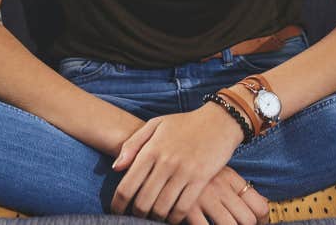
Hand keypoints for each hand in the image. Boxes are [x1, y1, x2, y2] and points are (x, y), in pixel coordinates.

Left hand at [109, 104, 245, 221]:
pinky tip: (171, 217)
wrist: (219, 120)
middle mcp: (165, 162)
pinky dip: (174, 217)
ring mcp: (184, 172)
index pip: (127, 187)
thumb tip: (116, 168)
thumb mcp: (155, 125)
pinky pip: (183, 207)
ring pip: (162, 208)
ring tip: (152, 218)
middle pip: (142, 202)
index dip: (118, 205)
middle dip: (136, 214)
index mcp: (150, 150)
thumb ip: (132, 145)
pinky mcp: (201, 179)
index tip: (116, 211)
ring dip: (154, 218)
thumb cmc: (185, 123)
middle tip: (135, 217)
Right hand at [184, 166, 270, 224]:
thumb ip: (234, 186)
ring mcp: (204, 197)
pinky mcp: (186, 206)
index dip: (262, 222)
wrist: (163, 149)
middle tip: (234, 224)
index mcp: (231, 178)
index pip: (260, 206)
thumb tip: (259, 208)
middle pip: (248, 220)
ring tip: (216, 223)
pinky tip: (200, 224)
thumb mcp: (216, 168)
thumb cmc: (191, 162)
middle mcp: (221, 188)